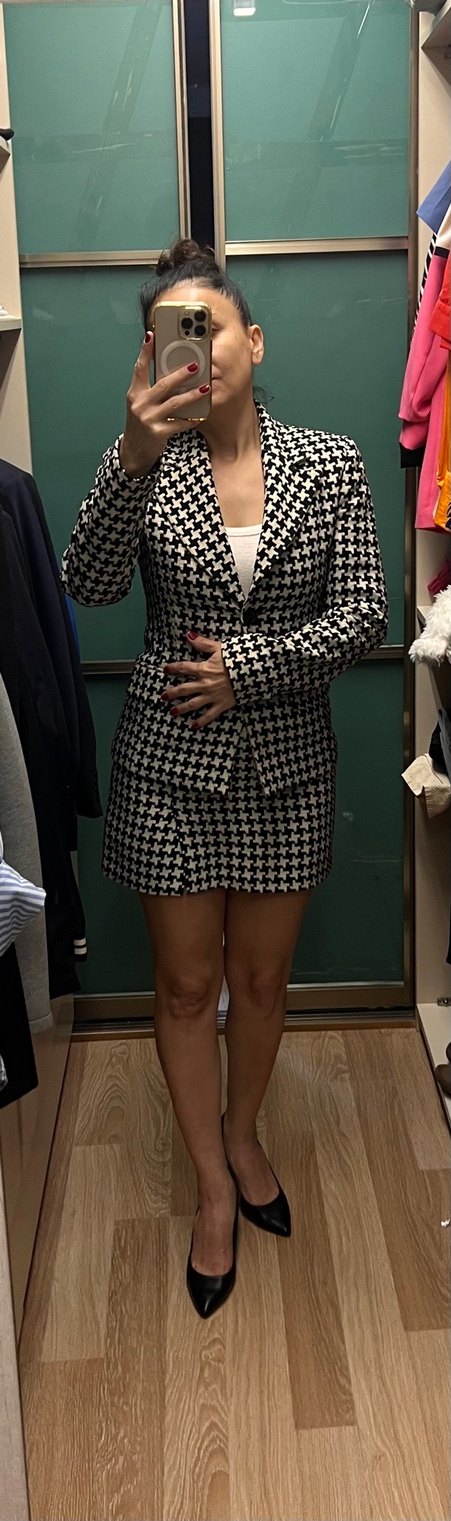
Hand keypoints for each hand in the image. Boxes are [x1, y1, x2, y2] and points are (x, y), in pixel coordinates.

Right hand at [119, 331, 209, 478]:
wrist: (134, 449)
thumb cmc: (141, 422)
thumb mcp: (140, 403)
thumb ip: (151, 389)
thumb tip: (172, 372)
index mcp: (135, 393)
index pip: (139, 369)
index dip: (145, 352)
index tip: (151, 336)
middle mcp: (140, 404)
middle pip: (162, 385)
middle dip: (180, 374)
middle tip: (195, 366)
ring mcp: (148, 419)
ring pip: (174, 403)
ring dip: (192, 395)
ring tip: (205, 388)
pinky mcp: (158, 433)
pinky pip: (179, 424)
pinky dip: (190, 419)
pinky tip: (200, 415)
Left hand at [162, 634, 235, 728]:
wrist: (253, 671)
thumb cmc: (237, 658)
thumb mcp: (219, 647)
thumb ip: (202, 643)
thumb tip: (188, 635)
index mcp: (203, 669)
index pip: (183, 668)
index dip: (173, 668)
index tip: (165, 669)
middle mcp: (205, 684)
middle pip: (184, 689)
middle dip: (172, 693)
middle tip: (163, 696)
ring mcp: (212, 696)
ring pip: (193, 704)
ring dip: (182, 708)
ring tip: (172, 712)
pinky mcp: (222, 704)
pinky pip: (209, 715)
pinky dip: (201, 721)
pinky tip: (193, 726)